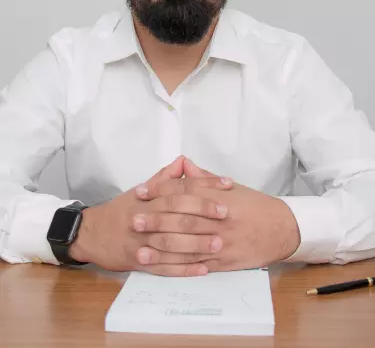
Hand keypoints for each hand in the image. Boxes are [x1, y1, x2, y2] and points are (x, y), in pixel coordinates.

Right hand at [69, 156, 232, 275]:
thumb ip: (164, 177)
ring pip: (172, 242)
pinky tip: (203, 269)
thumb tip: (183, 161)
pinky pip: (164, 267)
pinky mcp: (139, 261)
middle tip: (226, 213)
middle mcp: (146, 216)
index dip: (205, 184)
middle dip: (203, 212)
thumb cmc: (120, 210)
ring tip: (219, 243)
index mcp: (149, 197)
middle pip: (177, 212)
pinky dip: (183, 269)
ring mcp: (142, 241)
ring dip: (197, 243)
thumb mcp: (140, 190)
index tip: (226, 184)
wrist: (91, 233)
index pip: (180, 187)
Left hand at [136, 159, 300, 271]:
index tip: (141, 192)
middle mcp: (219, 219)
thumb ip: (204, 177)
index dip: (160, 190)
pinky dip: (179, 267)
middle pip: (182, 218)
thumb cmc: (254, 205)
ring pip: (187, 245)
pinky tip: (163, 267)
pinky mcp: (225, 262)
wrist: (282, 228)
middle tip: (134, 219)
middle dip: (156, 219)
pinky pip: (198, 265)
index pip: (184, 191)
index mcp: (218, 197)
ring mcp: (221, 242)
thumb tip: (182, 164)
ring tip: (140, 248)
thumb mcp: (230, 187)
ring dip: (161, 247)